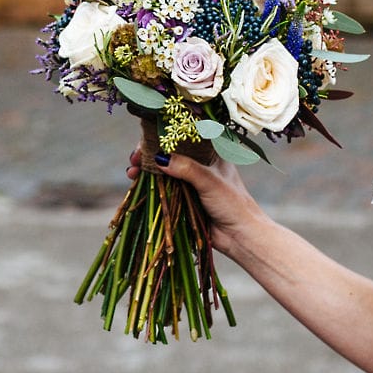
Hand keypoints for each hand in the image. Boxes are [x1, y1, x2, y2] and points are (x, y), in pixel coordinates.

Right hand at [125, 146, 269, 254]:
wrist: (240, 236)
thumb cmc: (233, 203)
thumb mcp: (210, 181)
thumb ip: (186, 168)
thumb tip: (159, 158)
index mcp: (209, 154)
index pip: (182, 137)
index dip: (162, 136)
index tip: (146, 140)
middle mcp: (198, 165)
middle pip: (168, 153)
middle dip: (149, 154)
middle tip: (134, 158)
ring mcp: (189, 182)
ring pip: (162, 171)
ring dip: (145, 170)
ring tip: (131, 172)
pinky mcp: (182, 199)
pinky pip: (162, 188)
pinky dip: (149, 185)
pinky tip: (136, 184)